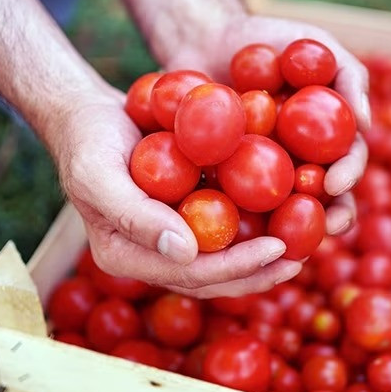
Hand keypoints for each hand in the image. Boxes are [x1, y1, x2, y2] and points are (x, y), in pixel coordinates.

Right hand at [54, 85, 301, 297]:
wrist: (89, 115)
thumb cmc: (87, 141)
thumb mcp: (99, 174)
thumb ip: (135, 216)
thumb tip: (187, 252)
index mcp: (127, 257)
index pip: (188, 274)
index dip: (235, 267)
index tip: (277, 249)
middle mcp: (152, 254)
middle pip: (211, 277)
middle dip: (257, 272)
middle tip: (299, 260)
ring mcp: (170, 236)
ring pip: (221, 258)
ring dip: (261, 258)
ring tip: (302, 248)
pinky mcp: (185, 214)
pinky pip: (222, 227)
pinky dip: (253, 225)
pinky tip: (286, 215)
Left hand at [165, 14, 369, 234]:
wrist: (207, 37)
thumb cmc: (269, 37)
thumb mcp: (314, 43)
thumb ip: (348, 75)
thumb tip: (366, 121)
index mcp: (327, 138)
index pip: (346, 162)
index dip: (347, 176)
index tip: (335, 183)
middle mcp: (301, 160)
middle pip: (322, 198)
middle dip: (329, 216)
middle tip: (324, 227)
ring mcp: (264, 173)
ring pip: (282, 210)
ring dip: (289, 230)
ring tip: (284, 243)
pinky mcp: (226, 178)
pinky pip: (233, 202)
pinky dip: (237, 218)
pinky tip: (232, 233)